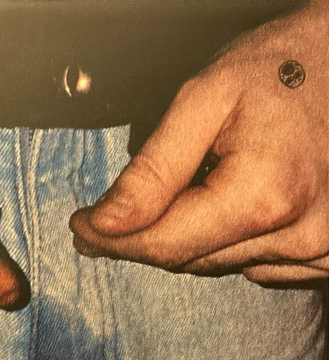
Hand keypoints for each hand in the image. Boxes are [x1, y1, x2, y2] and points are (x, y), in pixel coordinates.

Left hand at [71, 2, 327, 283]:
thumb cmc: (282, 68)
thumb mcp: (205, 100)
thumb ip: (153, 169)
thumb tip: (107, 222)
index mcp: (263, 197)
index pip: (162, 244)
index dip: (112, 240)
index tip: (81, 228)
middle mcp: (296, 236)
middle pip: (186, 259)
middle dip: (137, 241)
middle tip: (100, 225)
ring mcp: (317, 252)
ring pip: (213, 264)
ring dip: (180, 240)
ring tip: (161, 208)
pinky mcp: (327, 257)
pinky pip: (252, 265)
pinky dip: (223, 243)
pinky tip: (220, 210)